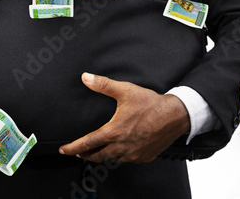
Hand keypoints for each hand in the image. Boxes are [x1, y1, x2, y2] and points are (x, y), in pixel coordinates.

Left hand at [59, 73, 190, 163]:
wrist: (175, 116)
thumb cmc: (151, 104)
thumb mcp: (125, 90)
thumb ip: (103, 84)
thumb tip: (87, 78)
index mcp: (114, 132)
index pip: (87, 143)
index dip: (73, 148)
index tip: (64, 150)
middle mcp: (122, 146)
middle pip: (97, 156)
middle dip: (85, 155)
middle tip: (78, 152)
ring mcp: (133, 154)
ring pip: (111, 160)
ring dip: (101, 156)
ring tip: (96, 152)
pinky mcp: (143, 157)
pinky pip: (126, 160)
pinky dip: (118, 157)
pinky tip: (118, 152)